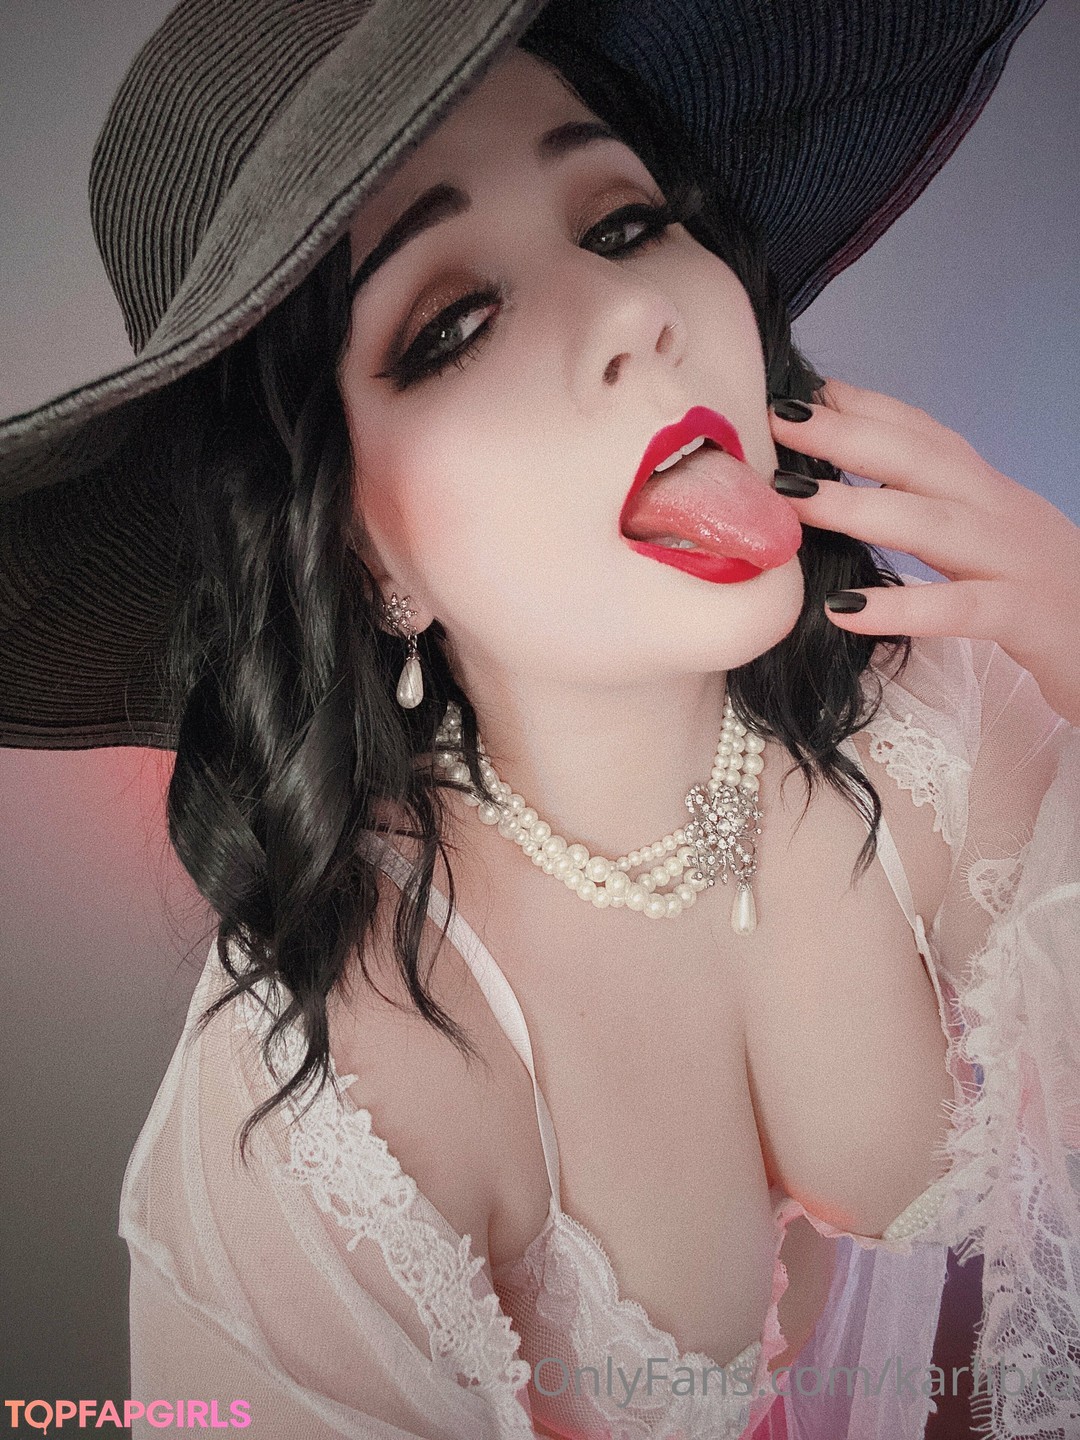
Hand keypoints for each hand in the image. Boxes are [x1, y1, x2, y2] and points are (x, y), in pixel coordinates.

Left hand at [769, 378, 1079, 726]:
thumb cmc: (1044, 605)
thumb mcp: (988, 550)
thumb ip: (936, 523)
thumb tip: (862, 502)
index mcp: (992, 497)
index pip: (926, 438)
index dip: (867, 409)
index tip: (805, 390)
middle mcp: (1005, 516)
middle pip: (922, 461)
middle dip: (848, 436)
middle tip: (779, 420)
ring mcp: (1018, 562)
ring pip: (933, 523)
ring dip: (859, 505)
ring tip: (792, 500)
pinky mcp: (1027, 617)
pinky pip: (958, 608)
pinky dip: (901, 606)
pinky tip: (843, 608)